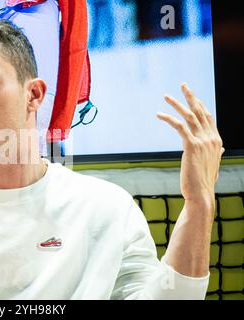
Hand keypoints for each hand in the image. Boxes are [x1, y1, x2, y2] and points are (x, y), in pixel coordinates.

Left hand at [157, 83, 223, 208]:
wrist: (202, 194)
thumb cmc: (204, 181)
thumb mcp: (213, 164)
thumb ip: (217, 153)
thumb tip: (222, 148)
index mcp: (216, 141)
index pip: (209, 117)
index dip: (200, 104)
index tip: (193, 95)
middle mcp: (212, 138)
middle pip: (200, 111)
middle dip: (191, 96)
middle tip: (183, 84)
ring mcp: (203, 141)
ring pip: (189, 115)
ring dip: (177, 103)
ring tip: (166, 96)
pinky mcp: (191, 145)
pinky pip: (179, 126)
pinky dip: (169, 118)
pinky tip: (159, 114)